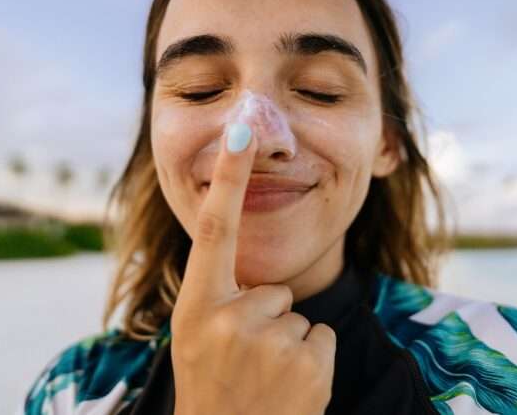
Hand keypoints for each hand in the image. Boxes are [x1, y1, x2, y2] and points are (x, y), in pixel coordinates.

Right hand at [170, 122, 335, 414]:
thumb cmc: (212, 386)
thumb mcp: (195, 337)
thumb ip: (218, 294)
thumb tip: (247, 262)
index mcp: (196, 306)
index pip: (214, 230)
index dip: (227, 178)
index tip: (241, 130)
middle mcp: (227, 318)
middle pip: (275, 288)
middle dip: (268, 317)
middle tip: (246, 360)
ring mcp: (268, 343)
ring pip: (298, 313)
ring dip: (288, 342)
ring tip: (263, 377)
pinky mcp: (307, 363)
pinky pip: (320, 335)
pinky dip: (311, 360)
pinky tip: (287, 387)